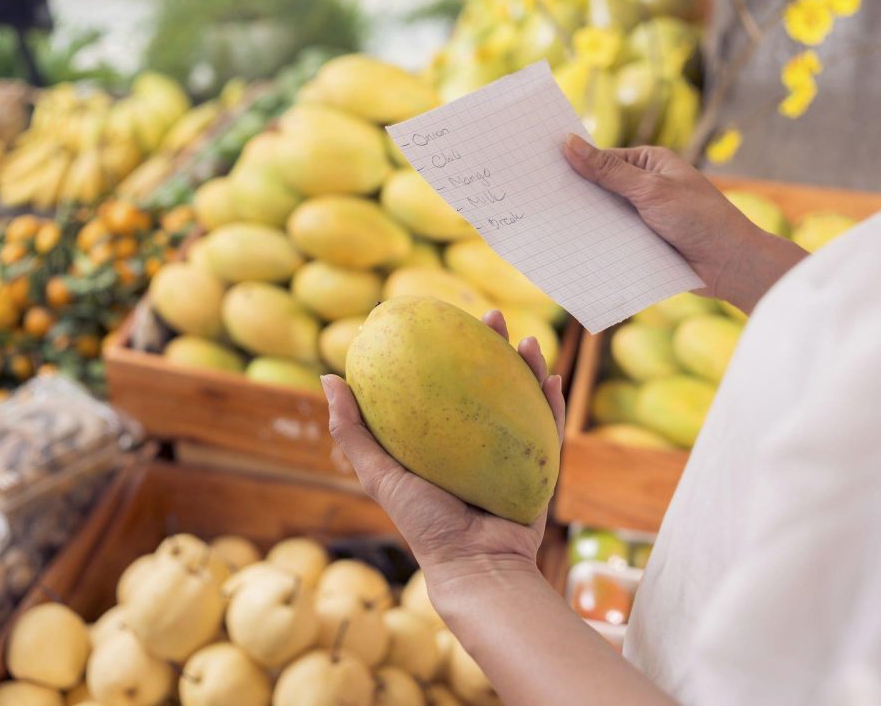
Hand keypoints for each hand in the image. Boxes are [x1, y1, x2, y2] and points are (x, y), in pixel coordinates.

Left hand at [321, 311, 564, 592]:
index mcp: (442, 439)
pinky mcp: (539, 468)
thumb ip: (353, 432)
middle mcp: (477, 441)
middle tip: (493, 315)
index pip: (446, 382)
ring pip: (523, 397)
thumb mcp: (380, 473)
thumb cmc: (423, 523)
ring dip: (528, 365)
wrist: (475, 565)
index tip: (442, 314)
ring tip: (526, 340)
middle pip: (489, 381)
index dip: (448, 346)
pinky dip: (551, 402)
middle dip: (494, 344)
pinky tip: (550, 376)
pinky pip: (549, 428)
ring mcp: (510, 452)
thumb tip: (328, 376)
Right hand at [563, 135, 806, 312]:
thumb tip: (569, 144)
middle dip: (574, 194)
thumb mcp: (650, 190)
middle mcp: (645, 187)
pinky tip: (569, 248)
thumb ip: (608, 171)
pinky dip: (596, 242)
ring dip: (584, 222)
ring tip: (545, 223)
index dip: (573, 163)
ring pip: (604, 216)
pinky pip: (612, 240)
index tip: (540, 167)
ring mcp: (643, 216)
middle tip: (535, 198)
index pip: (602, 158)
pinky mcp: (642, 243)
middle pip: (599, 187)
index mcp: (650, 163)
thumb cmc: (700, 219)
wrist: (730, 266)